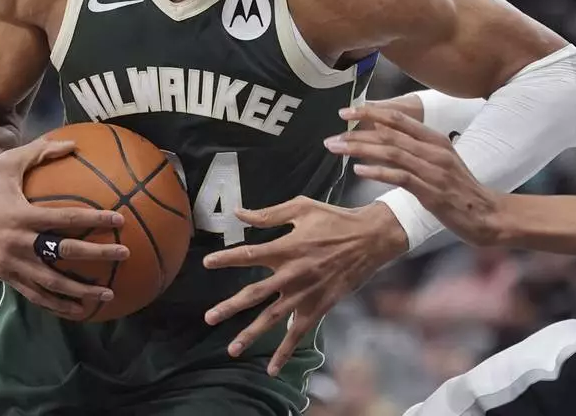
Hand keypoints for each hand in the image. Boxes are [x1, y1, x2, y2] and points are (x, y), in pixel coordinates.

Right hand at [0, 137, 127, 319]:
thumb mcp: (12, 160)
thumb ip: (42, 151)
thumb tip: (75, 142)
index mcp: (21, 215)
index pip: (65, 219)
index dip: (93, 219)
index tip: (120, 220)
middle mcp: (15, 243)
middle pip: (63, 253)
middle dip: (96, 255)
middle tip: (125, 254)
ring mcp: (9, 263)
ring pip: (50, 283)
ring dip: (80, 291)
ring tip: (108, 294)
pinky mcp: (4, 276)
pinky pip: (34, 294)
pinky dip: (56, 304)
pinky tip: (79, 310)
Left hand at [202, 197, 407, 375]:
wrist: (370, 239)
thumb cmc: (335, 219)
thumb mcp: (302, 208)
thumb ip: (268, 214)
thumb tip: (239, 212)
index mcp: (286, 247)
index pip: (249, 254)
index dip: (226, 259)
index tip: (206, 263)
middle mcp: (292, 274)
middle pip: (254, 293)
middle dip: (230, 307)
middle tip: (209, 317)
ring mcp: (305, 293)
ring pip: (272, 318)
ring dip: (251, 334)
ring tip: (232, 349)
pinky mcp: (319, 306)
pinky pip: (298, 332)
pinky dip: (285, 351)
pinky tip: (272, 368)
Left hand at [327, 103, 502, 246]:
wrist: (487, 215)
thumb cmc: (460, 190)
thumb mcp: (441, 162)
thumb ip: (415, 149)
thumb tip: (383, 139)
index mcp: (435, 139)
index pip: (398, 118)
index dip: (370, 112)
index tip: (346, 111)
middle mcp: (434, 150)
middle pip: (389, 134)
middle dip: (357, 133)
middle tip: (332, 136)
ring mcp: (433, 170)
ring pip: (391, 152)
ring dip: (361, 149)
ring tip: (338, 149)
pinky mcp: (431, 191)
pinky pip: (400, 177)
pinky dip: (377, 172)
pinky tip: (359, 170)